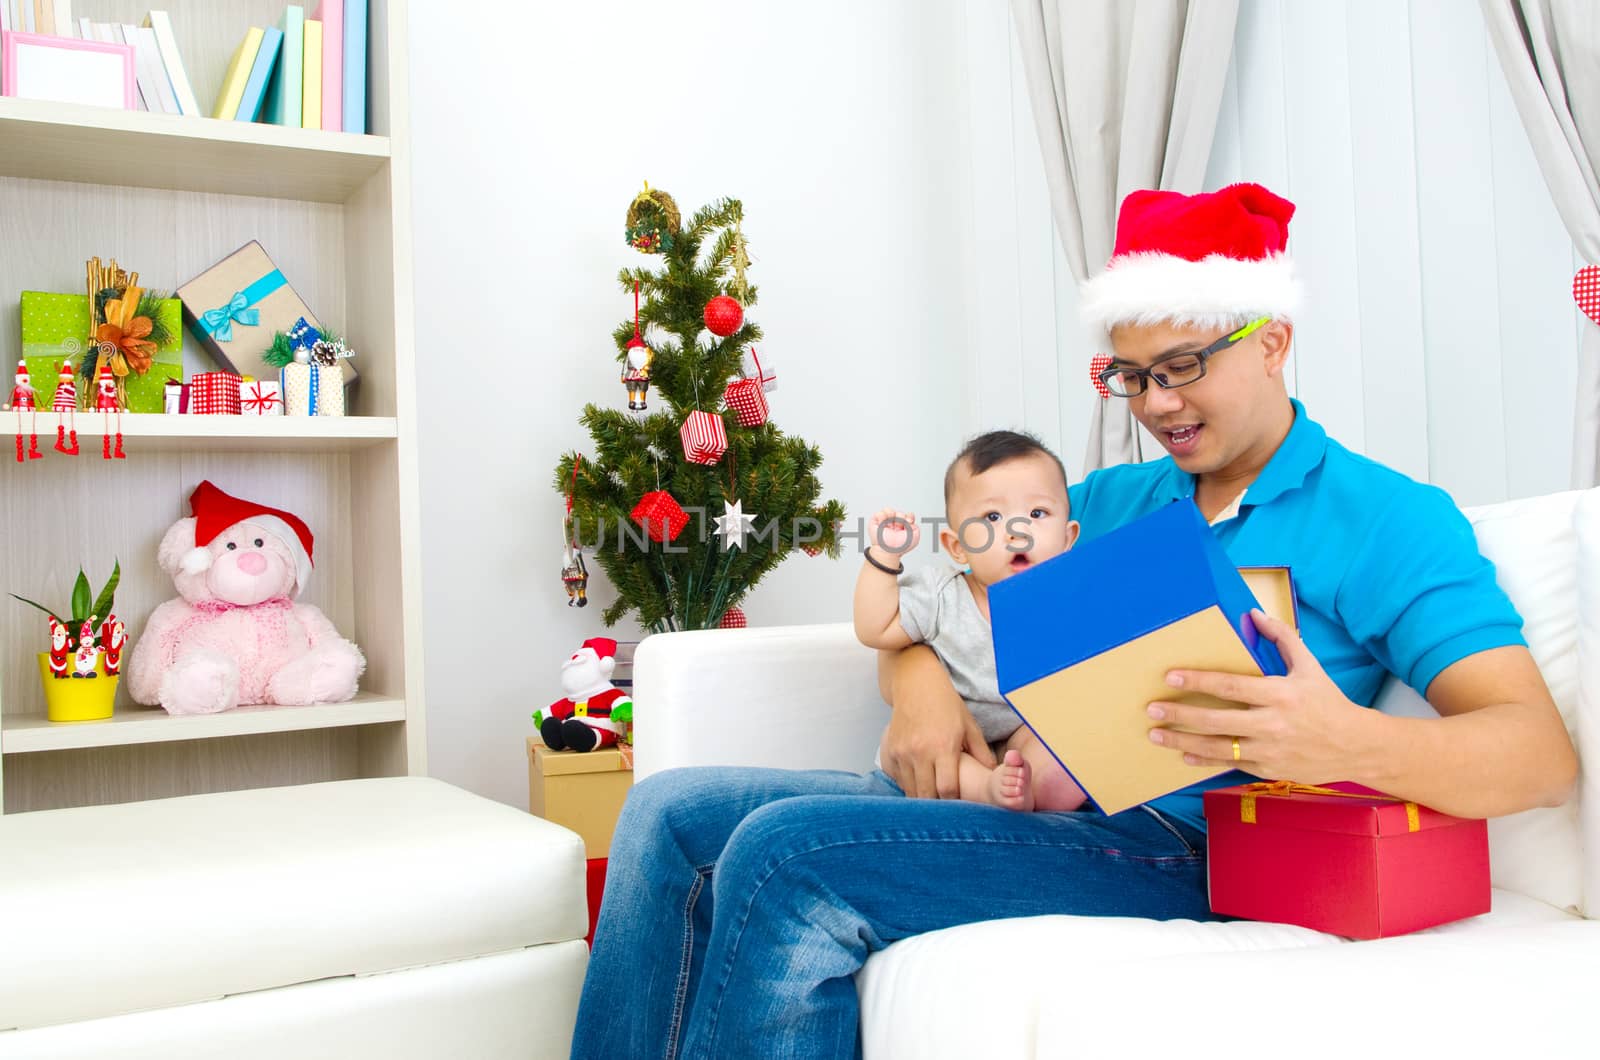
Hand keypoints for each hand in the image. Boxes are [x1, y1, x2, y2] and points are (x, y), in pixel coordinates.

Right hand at [868, 508, 920, 555]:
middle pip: (900, 513)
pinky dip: (882, 518)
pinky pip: (880, 513)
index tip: (909, 521)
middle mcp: (895, 525)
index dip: (909, 516)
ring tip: (890, 524)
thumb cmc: (900, 547)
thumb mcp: (915, 538)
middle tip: (899, 527)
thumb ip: (916, 527)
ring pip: (889, 510)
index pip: (907, 516)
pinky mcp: (876, 523)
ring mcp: (885, 523)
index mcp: (904, 528)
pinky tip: (883, 525)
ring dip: (891, 516)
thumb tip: (910, 521)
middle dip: (901, 518)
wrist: (889, 550)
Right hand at [879, 647, 994, 797]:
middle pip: (926, 795)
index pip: (947, 789)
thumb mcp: (969, 726)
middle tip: (945, 808)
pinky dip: (908, 784)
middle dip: (936, 805)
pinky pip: (898, 779)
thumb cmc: (946, 704)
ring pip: (910, 790)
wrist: (915, 684)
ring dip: (921, 797)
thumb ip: (982, 752)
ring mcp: (902, 752)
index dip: (953, 802)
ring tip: (932, 796)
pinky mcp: (890, 751)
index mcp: (944, 747)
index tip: (959, 804)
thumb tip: (994, 773)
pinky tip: (918, 780)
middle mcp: (920, 752)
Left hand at [1145, 609, 1377, 782]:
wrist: (1357, 747)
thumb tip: (1254, 613)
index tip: (1171, 677)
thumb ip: (1282, 638)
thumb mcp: (1309, 666)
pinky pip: (1230, 765)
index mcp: (1280, 695)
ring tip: (1156, 734)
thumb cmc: (1328, 702)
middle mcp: (1272, 724)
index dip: (1198, 681)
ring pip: (1217, 748)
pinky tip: (1184, 754)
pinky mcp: (1268, 770)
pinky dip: (1204, 760)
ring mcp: (1268, 750)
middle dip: (1180, 715)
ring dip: (1182, 741)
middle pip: (1216, 720)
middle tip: (1152, 709)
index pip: (1230, 686)